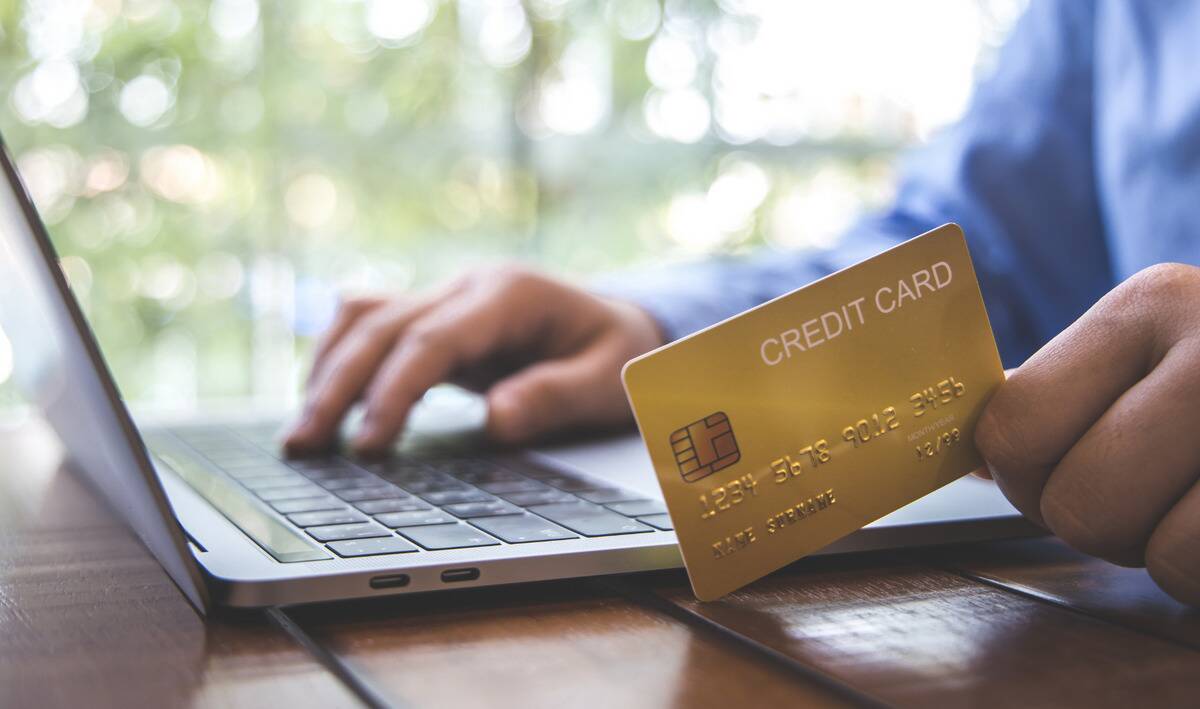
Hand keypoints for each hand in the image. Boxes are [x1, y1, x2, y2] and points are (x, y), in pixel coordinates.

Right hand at [284, 266, 663, 455]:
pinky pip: (372, 328)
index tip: (368, 445)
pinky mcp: (434, 321)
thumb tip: (495, 420)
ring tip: (301, 434)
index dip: (394, 392)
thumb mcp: (609, 379)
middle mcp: (467, 288)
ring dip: (327, 371)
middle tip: (304, 445)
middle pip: (382, 327)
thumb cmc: (617, 354)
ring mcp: (446, 299)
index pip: (433, 340)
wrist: (620, 325)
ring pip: (365, 320)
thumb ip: (555, 396)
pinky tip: (323, 404)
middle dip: (338, 386)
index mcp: (509, 294)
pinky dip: (340, 361)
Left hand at [975, 263, 1199, 604]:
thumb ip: (1061, 390)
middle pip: (1074, 504)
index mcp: (1153, 304)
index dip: (1024, 473)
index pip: (1015, 426)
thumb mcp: (1152, 347)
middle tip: (1150, 489)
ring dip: (1168, 552)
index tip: (1059, 466)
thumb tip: (965, 453)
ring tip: (1199, 500)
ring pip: (1156, 555)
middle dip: (1100, 518)